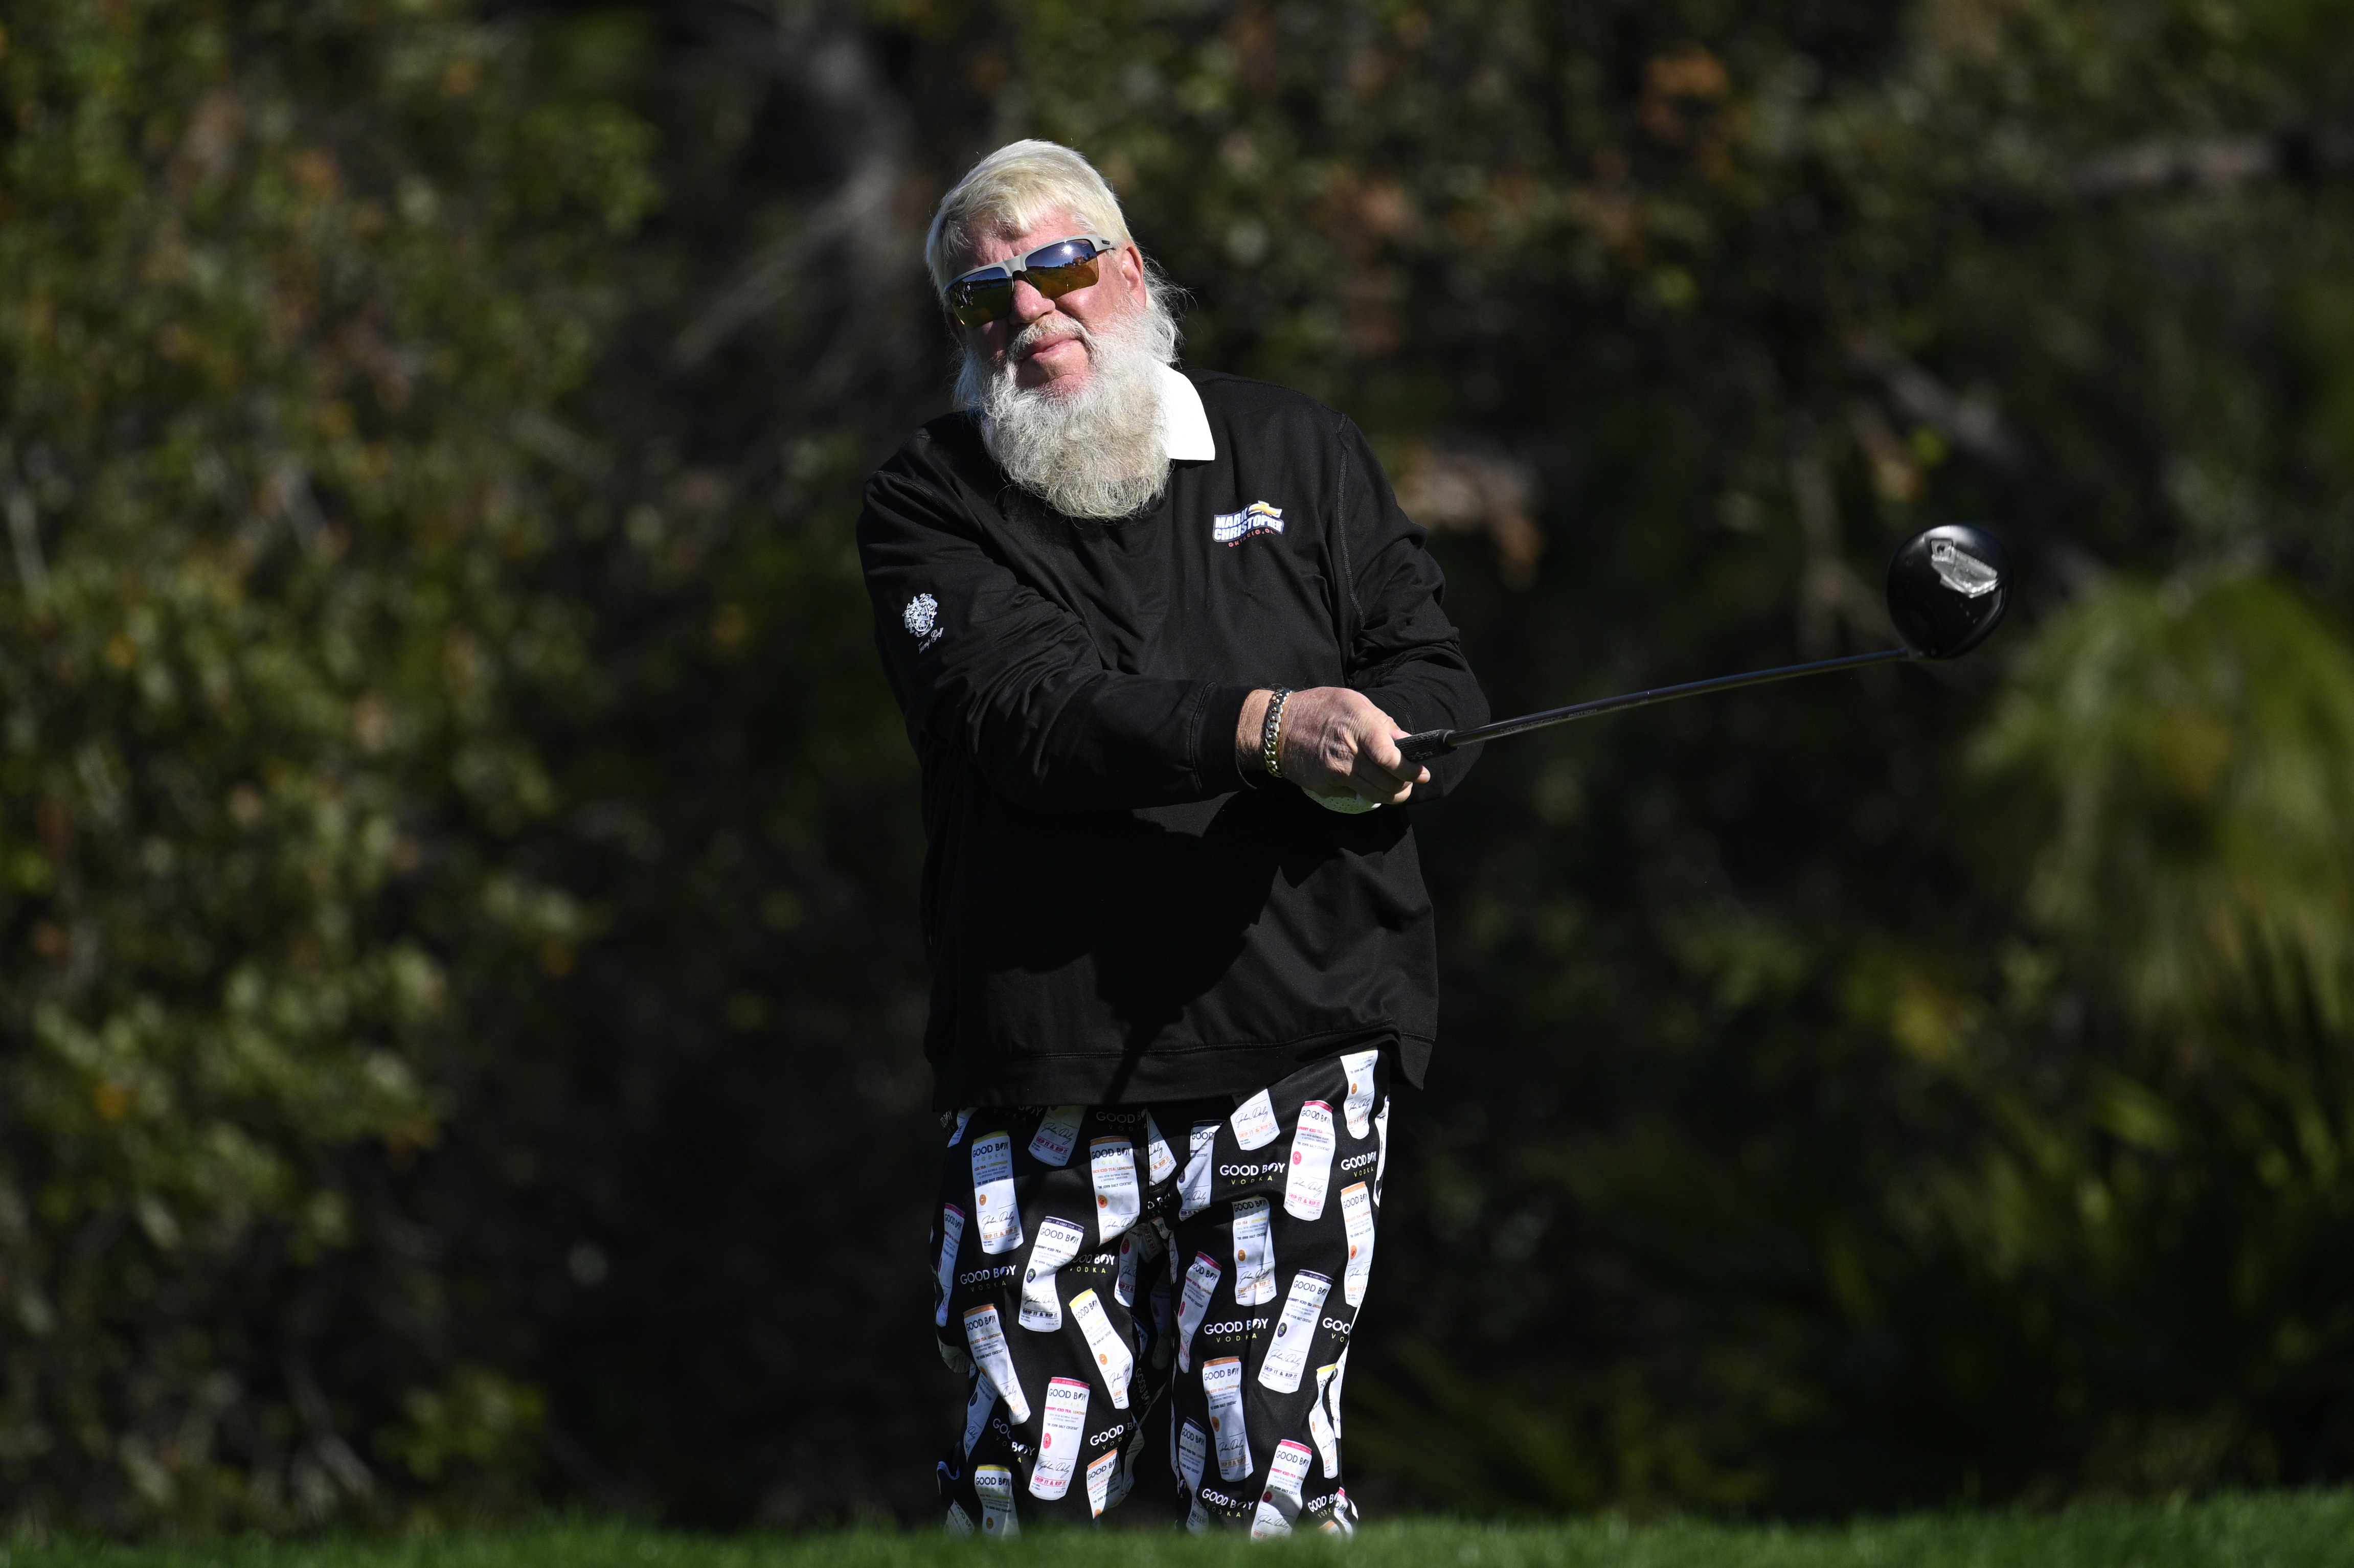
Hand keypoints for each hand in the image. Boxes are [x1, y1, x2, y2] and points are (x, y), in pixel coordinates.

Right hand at [1236, 687, 1429, 804]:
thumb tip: (1407, 742)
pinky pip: (1356, 794)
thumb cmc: (1318, 709)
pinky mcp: (1326, 786)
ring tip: (1397, 786)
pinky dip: (1367, 791)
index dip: (1411, 770)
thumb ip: (1382, 723)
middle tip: (1411, 780)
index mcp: (1358, 726)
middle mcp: (1347, 753)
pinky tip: (1366, 780)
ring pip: (1376, 795)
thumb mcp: (1353, 702)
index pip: (1391, 758)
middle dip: (1406, 785)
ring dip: (1392, 794)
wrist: (1277, 729)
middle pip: (1388, 782)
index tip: (1422, 773)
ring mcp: (1335, 773)